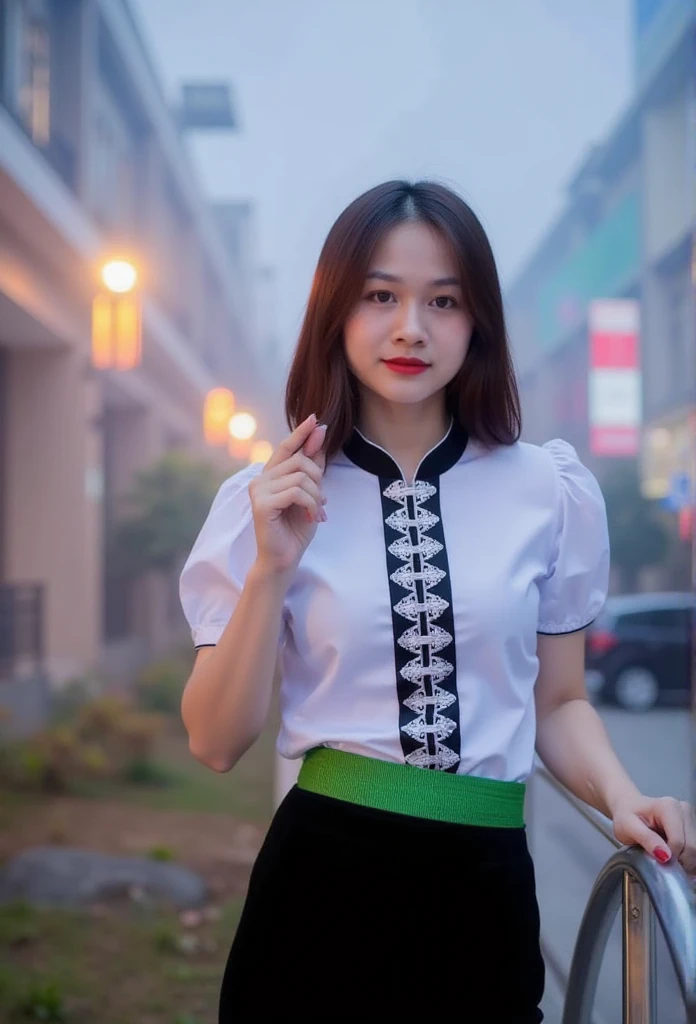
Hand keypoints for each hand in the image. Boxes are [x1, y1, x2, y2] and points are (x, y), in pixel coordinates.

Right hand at [249, 413, 326, 575]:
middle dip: (318, 479)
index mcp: (271, 475)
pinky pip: (296, 491)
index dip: (301, 432)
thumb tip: (319, 433)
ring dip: (316, 495)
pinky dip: (310, 503)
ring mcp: (258, 490)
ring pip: (300, 476)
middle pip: (300, 460)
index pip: (287, 447)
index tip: (314, 418)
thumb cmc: (296, 527)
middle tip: (320, 500)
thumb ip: (313, 466)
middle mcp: (261, 478)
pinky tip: (311, 517)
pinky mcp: (261, 503)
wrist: (285, 558)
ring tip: (315, 511)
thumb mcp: (311, 493)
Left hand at [612, 794, 695, 872]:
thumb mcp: (627, 827)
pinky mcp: (692, 825)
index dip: (670, 857)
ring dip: (685, 861)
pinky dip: (688, 858)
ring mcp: (690, 816)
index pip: (678, 841)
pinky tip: (676, 858)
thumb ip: (646, 839)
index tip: (658, 860)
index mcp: (668, 807)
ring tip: (668, 861)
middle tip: (663, 864)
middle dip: (680, 861)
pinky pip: (695, 849)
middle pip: (691, 846)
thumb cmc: (626, 816)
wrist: (628, 807)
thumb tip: (665, 855)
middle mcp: (683, 809)